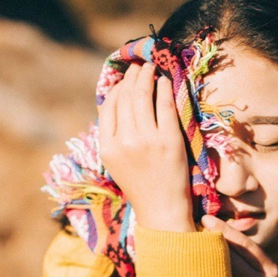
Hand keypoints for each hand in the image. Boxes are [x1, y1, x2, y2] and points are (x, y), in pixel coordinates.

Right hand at [98, 62, 194, 231]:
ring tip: (151, 68)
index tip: (125, 80)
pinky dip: (165, 88)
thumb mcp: (116, 162)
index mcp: (107, 147)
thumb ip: (113, 135)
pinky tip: (166, 82)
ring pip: (144, 96)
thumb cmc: (140, 185)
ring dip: (147, 76)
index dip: (117, 88)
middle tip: (140, 66)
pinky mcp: (170, 140)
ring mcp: (148, 140)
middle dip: (133, 76)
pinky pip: (166, 105)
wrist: (162, 210)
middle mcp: (124, 141)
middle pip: (126, 97)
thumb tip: (115, 102)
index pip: (109, 106)